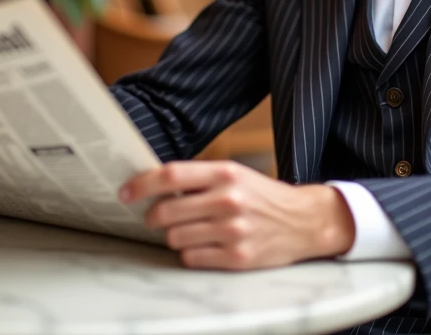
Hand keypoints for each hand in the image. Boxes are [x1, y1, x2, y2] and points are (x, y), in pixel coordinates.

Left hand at [119, 160, 354, 269]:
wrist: (304, 221)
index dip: (141, 184)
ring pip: (175, 237)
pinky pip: (192, 258)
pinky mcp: (238, 257)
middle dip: (153, 216)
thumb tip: (152, 184)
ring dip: (174, 235)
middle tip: (155, 217)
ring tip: (189, 229)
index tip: (125, 192)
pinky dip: (191, 252)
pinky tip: (205, 244)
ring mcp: (233, 230)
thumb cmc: (262, 196)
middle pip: (166, 210)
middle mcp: (228, 200)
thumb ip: (199, 178)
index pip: (171, 175)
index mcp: (225, 173)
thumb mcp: (235, 175)